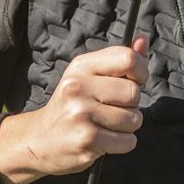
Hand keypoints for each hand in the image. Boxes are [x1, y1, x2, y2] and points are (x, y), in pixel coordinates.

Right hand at [0, 35, 148, 183]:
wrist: (39, 140)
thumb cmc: (71, 105)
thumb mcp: (88, 75)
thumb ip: (119, 58)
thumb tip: (143, 39)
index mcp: (81, 66)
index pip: (128, 59)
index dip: (140, 72)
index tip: (134, 81)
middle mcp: (78, 87)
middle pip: (134, 92)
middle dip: (131, 104)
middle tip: (111, 108)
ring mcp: (81, 114)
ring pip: (134, 119)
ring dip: (127, 126)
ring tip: (105, 123)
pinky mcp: (87, 140)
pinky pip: (128, 141)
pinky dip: (122, 143)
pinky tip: (103, 139)